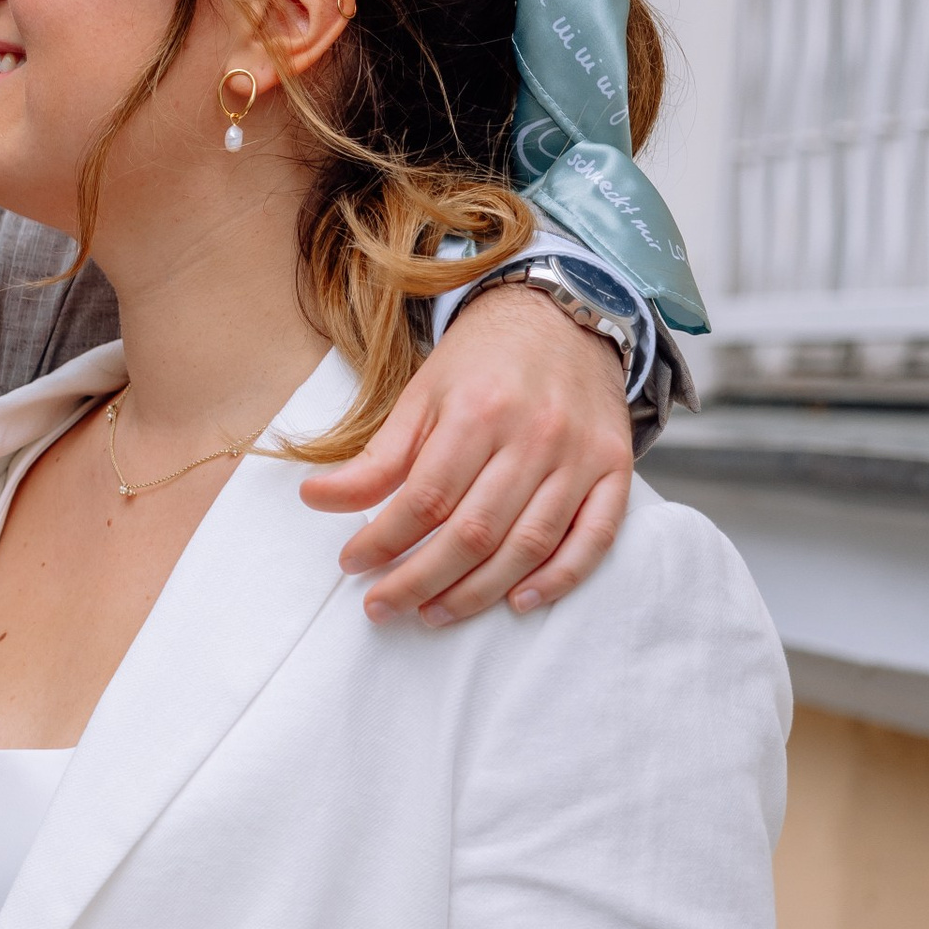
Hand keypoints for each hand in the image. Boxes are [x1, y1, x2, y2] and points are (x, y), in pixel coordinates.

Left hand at [298, 284, 632, 624]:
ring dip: (477, 592)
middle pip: (473, 532)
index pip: (424, 498)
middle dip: (419, 580)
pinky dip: (559, 579)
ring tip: (433, 613)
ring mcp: (579, 455)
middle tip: (382, 606)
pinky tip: (519, 602)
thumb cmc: (485, 362)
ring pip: (528, 545)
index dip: (383, 541)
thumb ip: (376, 457)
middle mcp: (534, 435)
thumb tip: (314, 499)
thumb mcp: (422, 395)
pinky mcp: (614, 469)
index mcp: (478, 411)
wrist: (565, 315)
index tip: (352, 565)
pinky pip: (594, 538)